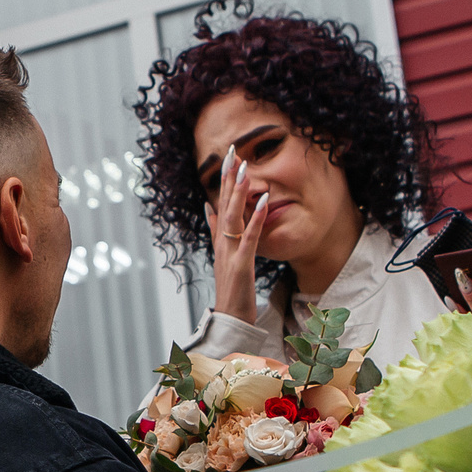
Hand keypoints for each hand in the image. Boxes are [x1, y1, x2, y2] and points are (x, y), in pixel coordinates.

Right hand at [208, 146, 267, 322]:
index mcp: (220, 241)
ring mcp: (230, 253)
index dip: (224, 181)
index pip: (221, 204)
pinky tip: (262, 201)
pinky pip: (249, 238)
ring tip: (244, 168)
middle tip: (233, 150)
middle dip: (229, 178)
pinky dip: (255, 219)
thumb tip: (209, 208)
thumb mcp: (224, 258)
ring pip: (233, 217)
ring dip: (238, 192)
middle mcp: (222, 244)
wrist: (230, 321)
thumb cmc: (232, 291)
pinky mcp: (241, 265)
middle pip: (224, 205)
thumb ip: (216, 232)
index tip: (228, 157)